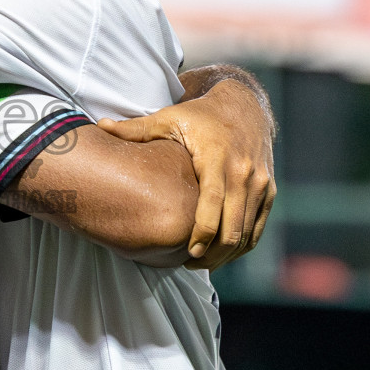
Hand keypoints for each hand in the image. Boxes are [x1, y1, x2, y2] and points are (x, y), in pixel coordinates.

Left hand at [97, 78, 275, 269]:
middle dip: (214, 253)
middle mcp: (244, 173)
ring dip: (227, 254)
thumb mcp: (168, 117)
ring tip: (202, 263)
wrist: (244, 104)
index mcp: (218, 158)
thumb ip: (136, 129)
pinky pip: (258, 227)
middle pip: (233, 226)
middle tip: (189, 264)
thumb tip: (100, 126)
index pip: (213, 203)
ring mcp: (260, 183)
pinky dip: (243, 244)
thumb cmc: (199, 115)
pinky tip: (222, 254)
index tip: (188, 253)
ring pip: (248, 232)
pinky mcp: (269, 190)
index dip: (203, 233)